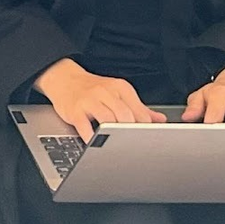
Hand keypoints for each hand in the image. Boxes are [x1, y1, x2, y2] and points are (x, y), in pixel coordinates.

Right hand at [33, 58, 167, 140]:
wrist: (64, 79)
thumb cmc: (93, 89)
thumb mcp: (118, 93)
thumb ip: (139, 107)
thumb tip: (160, 119)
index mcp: (120, 88)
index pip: (139, 111)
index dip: (145, 128)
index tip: (146, 139)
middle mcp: (105, 92)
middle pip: (125, 116)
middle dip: (130, 132)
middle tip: (131, 144)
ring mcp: (89, 100)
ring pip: (107, 120)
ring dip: (113, 135)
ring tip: (116, 144)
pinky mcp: (75, 110)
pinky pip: (85, 127)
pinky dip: (92, 137)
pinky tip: (95, 143)